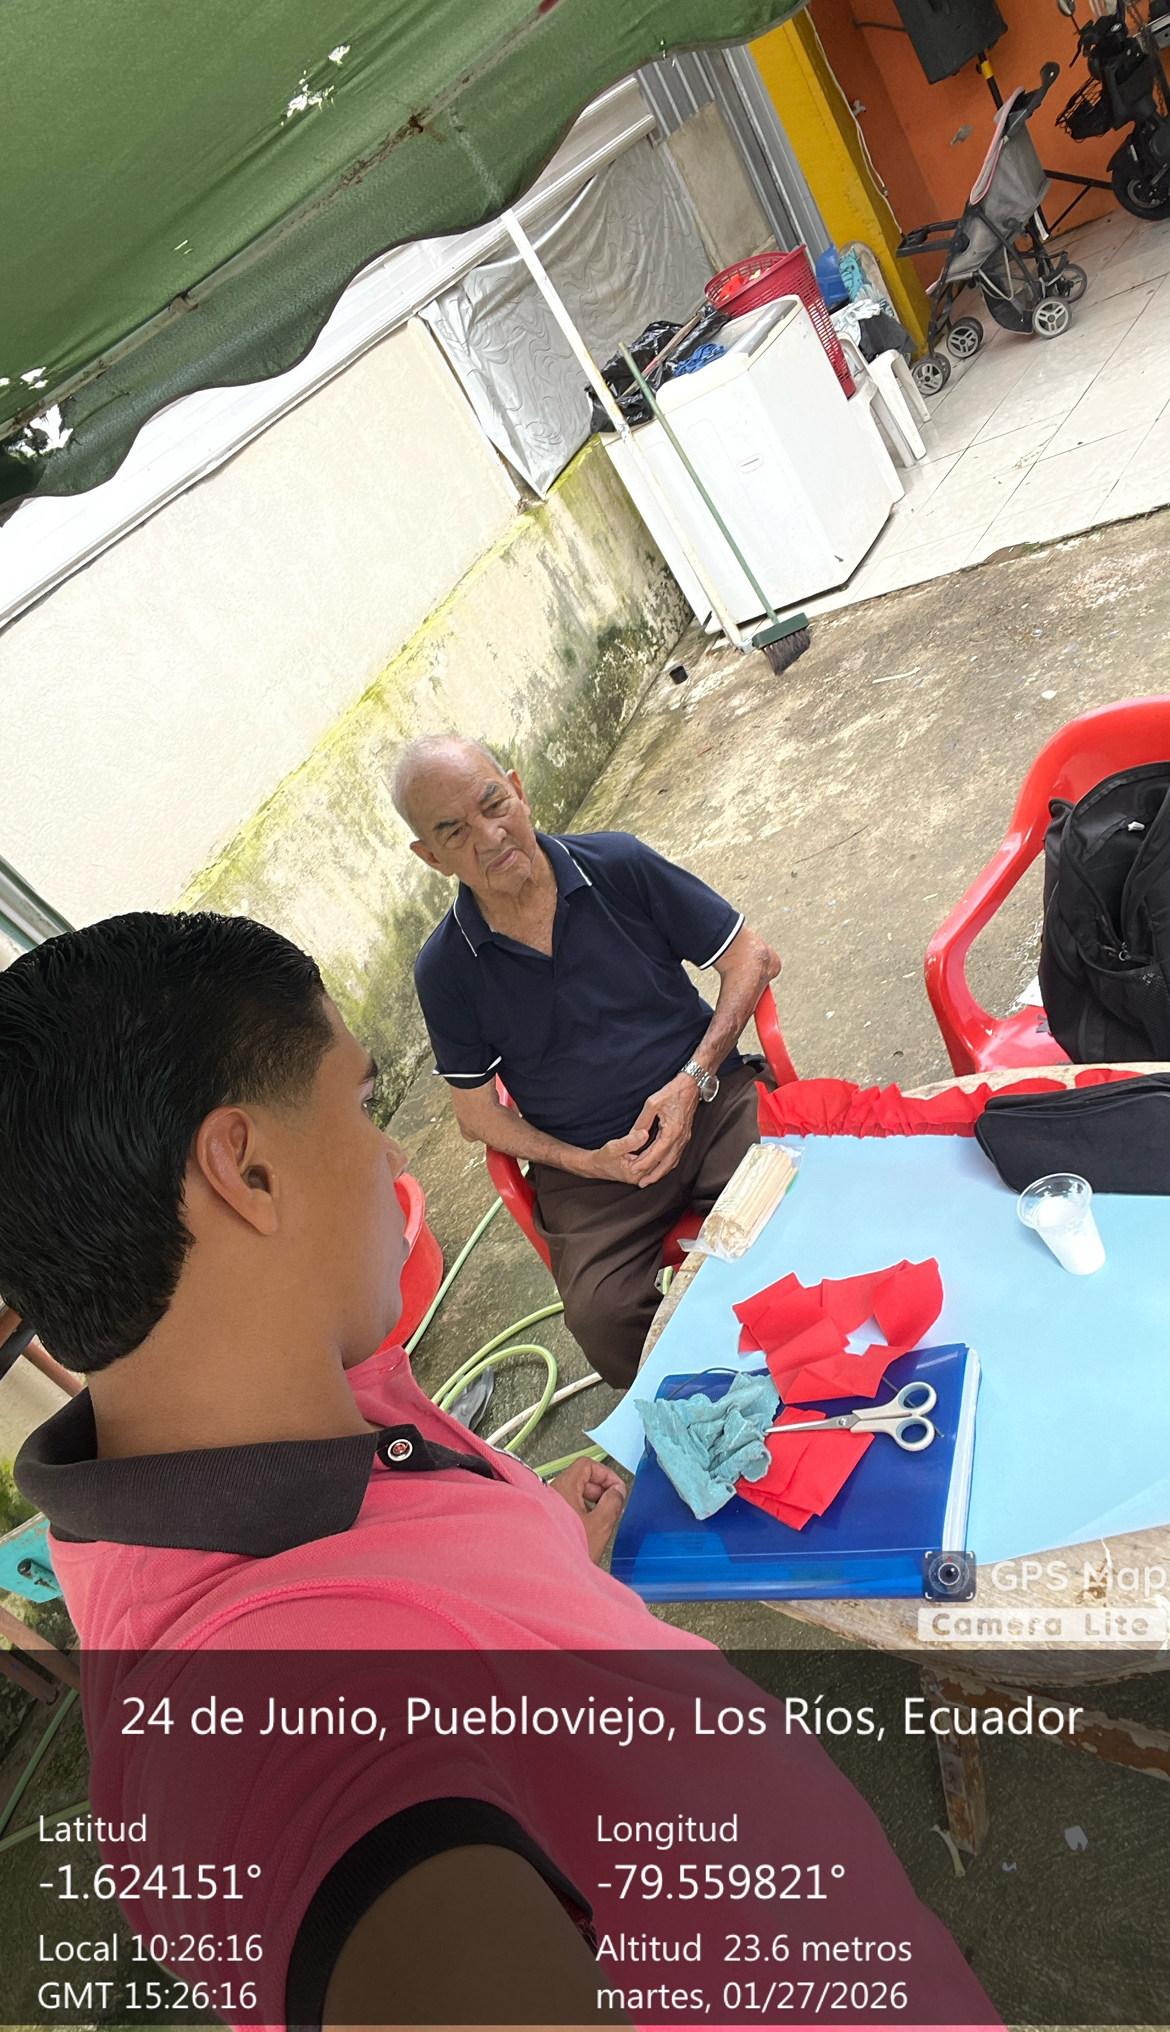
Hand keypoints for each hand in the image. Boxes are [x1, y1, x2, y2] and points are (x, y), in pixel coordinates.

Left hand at [548, 1457, 626, 1561]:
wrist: (552, 1577)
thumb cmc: (571, 1550)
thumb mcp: (600, 1525)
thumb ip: (613, 1503)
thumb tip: (618, 1491)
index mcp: (563, 1487)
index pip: (586, 1465)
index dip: (606, 1474)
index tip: (617, 1489)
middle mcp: (552, 1493)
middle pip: (581, 1479)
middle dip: (601, 1491)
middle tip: (614, 1506)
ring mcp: (549, 1507)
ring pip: (575, 1495)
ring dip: (593, 1504)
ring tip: (603, 1521)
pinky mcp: (549, 1521)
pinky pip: (569, 1509)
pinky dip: (582, 1514)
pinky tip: (590, 1530)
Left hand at [622, 1073, 700, 1187]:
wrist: (691, 1085)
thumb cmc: (672, 1092)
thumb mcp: (652, 1103)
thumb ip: (642, 1121)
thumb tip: (633, 1135)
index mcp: (672, 1132)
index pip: (656, 1154)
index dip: (644, 1163)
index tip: (633, 1170)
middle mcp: (681, 1138)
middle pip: (667, 1164)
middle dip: (653, 1175)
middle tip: (640, 1183)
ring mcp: (685, 1138)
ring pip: (673, 1162)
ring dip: (661, 1172)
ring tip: (649, 1179)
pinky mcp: (685, 1136)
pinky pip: (677, 1156)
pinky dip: (668, 1164)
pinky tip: (661, 1166)